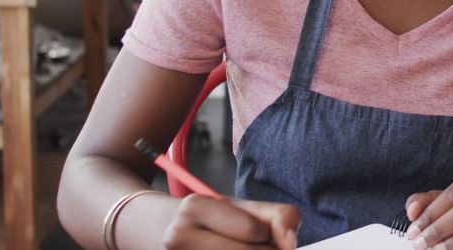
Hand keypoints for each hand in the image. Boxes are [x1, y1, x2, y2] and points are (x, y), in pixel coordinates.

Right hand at [162, 194, 300, 249]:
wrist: (161, 230)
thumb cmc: (212, 218)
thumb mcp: (242, 207)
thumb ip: (278, 216)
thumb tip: (291, 241)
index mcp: (195, 207)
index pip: (253, 230)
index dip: (266, 234)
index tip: (258, 233)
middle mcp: (179, 236)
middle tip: (257, 246)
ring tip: (241, 249)